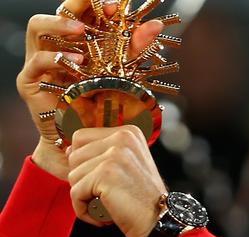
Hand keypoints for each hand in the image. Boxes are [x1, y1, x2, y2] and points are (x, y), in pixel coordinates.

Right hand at [17, 0, 162, 178]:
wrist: (84, 145)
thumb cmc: (103, 111)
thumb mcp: (122, 77)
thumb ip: (134, 50)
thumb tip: (153, 26)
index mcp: (77, 44)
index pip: (81, 13)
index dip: (94, 4)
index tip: (116, 5)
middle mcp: (56, 48)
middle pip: (57, 13)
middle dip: (77, 4)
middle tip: (100, 6)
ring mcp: (40, 64)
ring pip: (38, 28)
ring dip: (59, 24)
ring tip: (81, 29)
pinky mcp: (30, 83)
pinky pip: (37, 62)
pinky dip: (55, 57)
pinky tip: (75, 60)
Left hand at [67, 125, 166, 236]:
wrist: (160, 222)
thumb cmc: (143, 199)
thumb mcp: (128, 166)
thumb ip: (102, 153)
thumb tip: (68, 150)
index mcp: (128, 133)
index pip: (81, 138)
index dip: (84, 163)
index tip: (103, 181)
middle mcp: (122, 138)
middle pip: (74, 156)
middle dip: (83, 180)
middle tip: (105, 195)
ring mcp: (115, 155)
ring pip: (72, 175)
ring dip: (84, 196)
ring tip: (106, 204)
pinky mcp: (106, 174)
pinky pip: (75, 192)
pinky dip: (84, 209)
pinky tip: (101, 216)